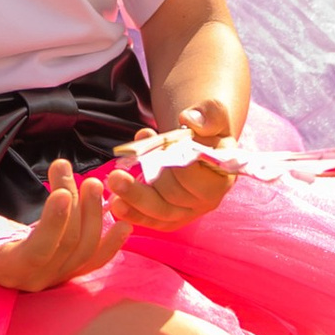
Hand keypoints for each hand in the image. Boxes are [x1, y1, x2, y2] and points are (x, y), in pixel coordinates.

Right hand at [0, 157, 121, 288]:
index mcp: (10, 271)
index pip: (40, 251)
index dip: (54, 223)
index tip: (62, 190)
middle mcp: (37, 280)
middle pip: (68, 244)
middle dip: (74, 203)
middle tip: (66, 169)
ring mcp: (55, 276)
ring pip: (85, 248)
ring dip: (93, 212)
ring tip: (89, 179)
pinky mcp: (65, 268)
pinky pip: (93, 260)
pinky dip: (111, 243)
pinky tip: (126, 223)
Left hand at [106, 103, 238, 234]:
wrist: (201, 142)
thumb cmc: (209, 130)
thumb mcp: (215, 115)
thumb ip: (209, 114)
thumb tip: (190, 120)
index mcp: (221, 177)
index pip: (196, 178)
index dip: (173, 164)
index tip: (157, 148)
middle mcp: (207, 201)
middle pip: (173, 197)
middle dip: (144, 184)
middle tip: (117, 174)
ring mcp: (188, 212)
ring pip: (159, 213)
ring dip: (133, 199)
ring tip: (113, 184)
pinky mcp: (170, 217)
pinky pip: (152, 221)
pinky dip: (132, 213)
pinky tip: (115, 203)